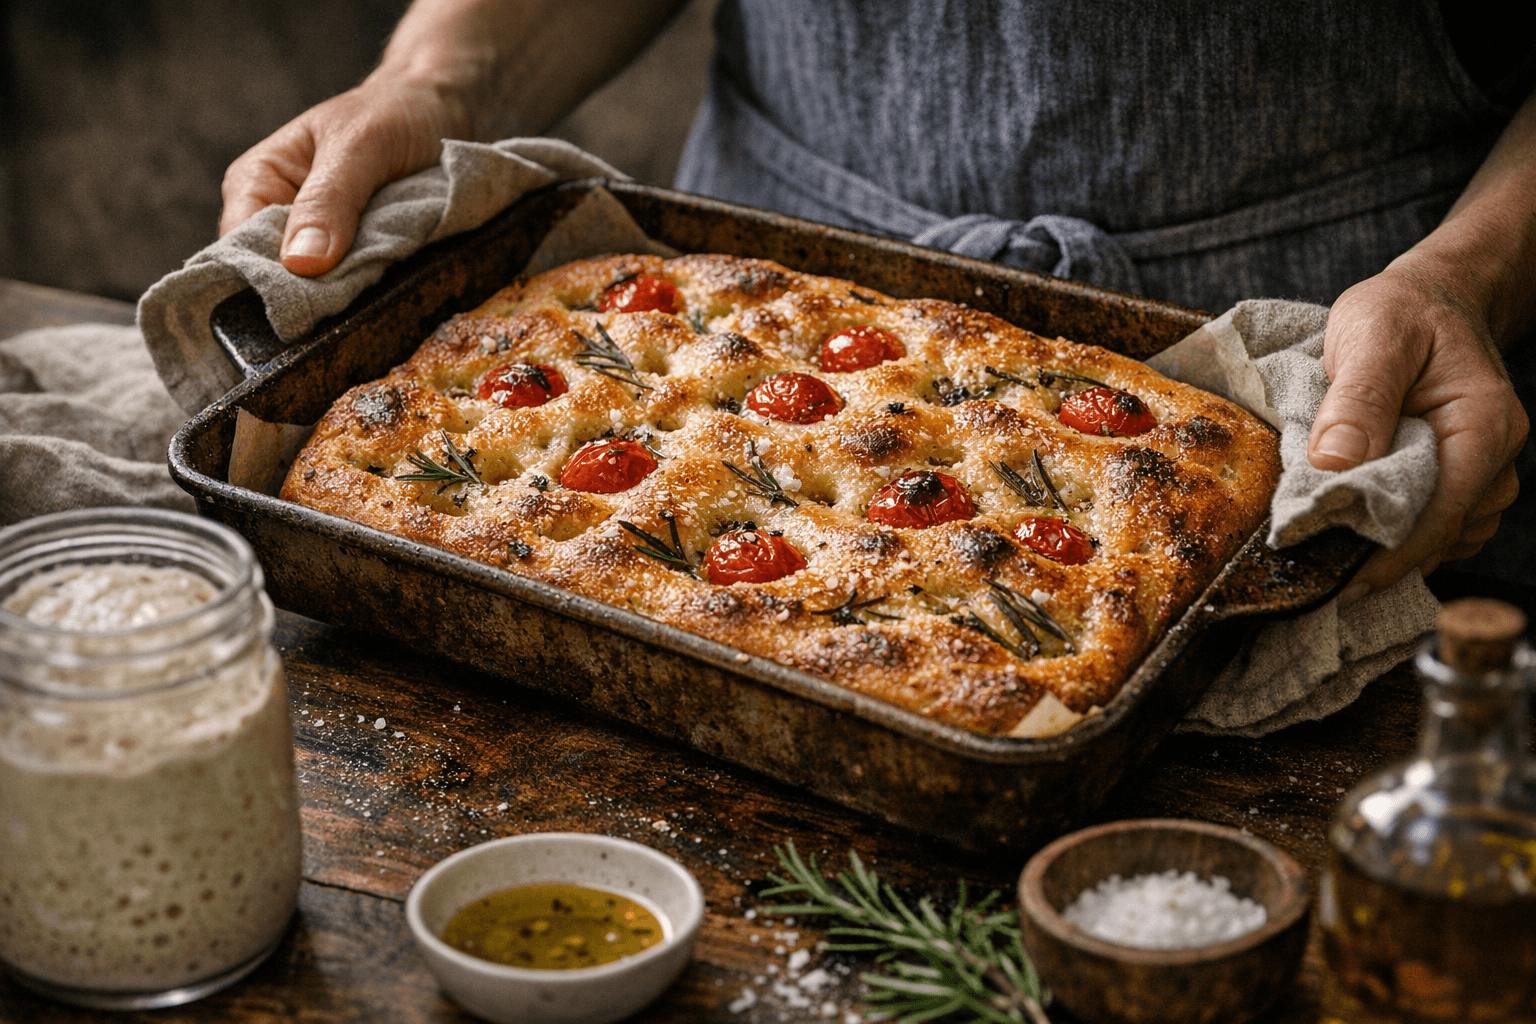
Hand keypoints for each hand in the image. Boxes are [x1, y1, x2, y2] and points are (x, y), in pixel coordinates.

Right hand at [219, 75, 459, 275]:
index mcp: (258, 181)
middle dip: (314, 294)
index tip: (313, 300)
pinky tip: (391, 288)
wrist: (442, 107)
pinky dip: (373, 288)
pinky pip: (355, 285)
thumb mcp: (361, 146)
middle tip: (354, 299)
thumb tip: (299, 263)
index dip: (271, 280)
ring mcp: (318, 239)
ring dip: (349, 295)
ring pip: (319, 289)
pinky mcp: (355, 254)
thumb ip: (330, 199)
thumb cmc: (394, 111)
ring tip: (378, 289)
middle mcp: (279, 215)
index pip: (241, 249)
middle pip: (279, 278)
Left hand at [1308, 249, 1527, 600]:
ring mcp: (1481, 471)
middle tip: (1318, 580)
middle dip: (1382, 560)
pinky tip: (1352, 533)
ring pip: (1439, 536)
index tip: (1341, 585)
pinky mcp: (1457, 478)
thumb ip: (1358, 398)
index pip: (1442, 512)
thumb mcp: (1372, 337)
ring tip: (1326, 556)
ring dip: (1387, 549)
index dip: (1391, 556)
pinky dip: (1395, 535)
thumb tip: (1335, 463)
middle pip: (1441, 532)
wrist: (1428, 299)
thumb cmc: (1401, 312)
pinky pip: (1432, 525)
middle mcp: (1493, 457)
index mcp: (1483, 425)